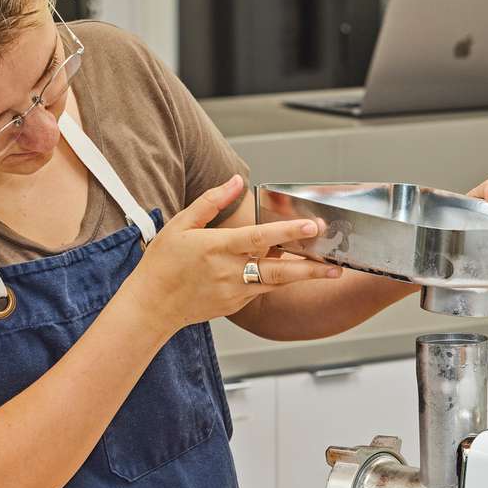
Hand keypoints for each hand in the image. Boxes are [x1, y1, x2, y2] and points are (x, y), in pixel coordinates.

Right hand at [130, 175, 341, 332]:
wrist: (150, 306)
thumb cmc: (163, 263)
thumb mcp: (180, 225)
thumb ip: (211, 201)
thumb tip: (236, 181)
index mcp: (215, 248)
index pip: (259, 238)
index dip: (287, 232)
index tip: (311, 226)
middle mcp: (229, 271)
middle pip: (278, 269)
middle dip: (310, 267)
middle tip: (337, 263)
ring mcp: (234, 292)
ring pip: (276, 282)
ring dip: (304, 276)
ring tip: (331, 270)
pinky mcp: (236, 305)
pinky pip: (262, 289)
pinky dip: (278, 279)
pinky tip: (294, 269)